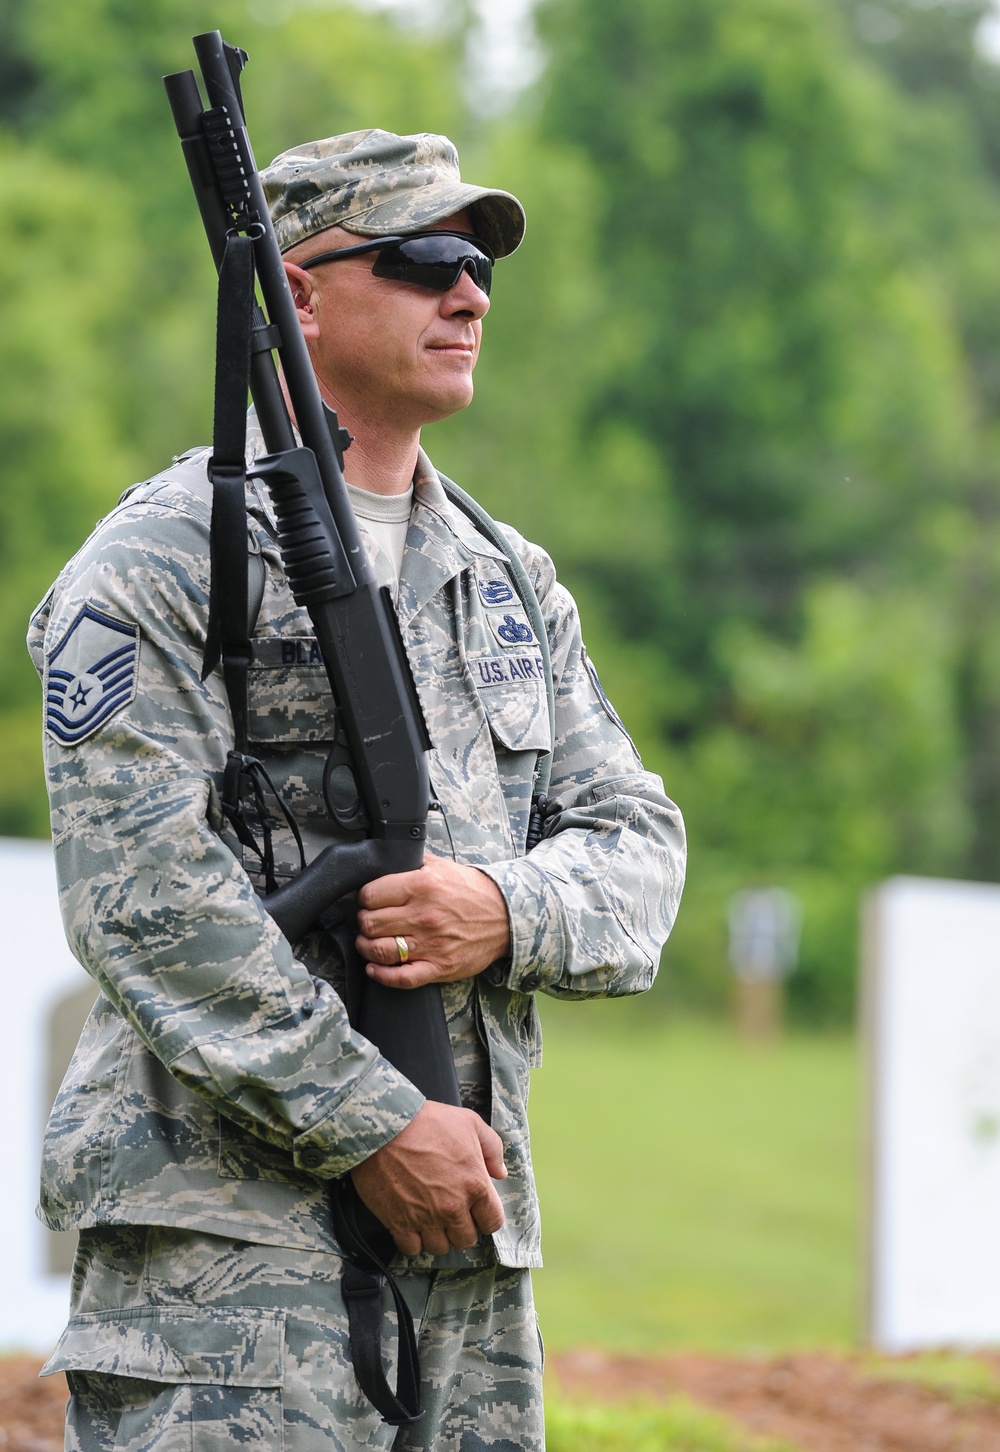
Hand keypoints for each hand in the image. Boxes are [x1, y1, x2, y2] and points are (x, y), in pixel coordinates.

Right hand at [350, 1100, 506, 1255]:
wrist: (383, 1127)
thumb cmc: (426, 1122)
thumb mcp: (469, 1122)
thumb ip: (492, 1148)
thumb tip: (500, 1172)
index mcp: (475, 1185)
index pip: (493, 1221)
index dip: (486, 1216)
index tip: (477, 1210)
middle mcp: (453, 1207)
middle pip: (467, 1239)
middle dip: (462, 1228)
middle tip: (452, 1212)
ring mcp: (426, 1218)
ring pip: (440, 1248)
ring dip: (438, 1236)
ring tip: (432, 1218)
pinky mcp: (399, 1223)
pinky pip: (412, 1249)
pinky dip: (413, 1241)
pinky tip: (412, 1224)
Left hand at [356, 856, 509, 988]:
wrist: (505, 915)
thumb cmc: (471, 891)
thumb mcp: (440, 865)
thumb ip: (410, 864)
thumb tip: (381, 864)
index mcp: (421, 886)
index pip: (370, 895)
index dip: (363, 898)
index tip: (367, 901)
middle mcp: (423, 916)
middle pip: (369, 923)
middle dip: (363, 922)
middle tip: (369, 920)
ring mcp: (430, 944)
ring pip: (378, 950)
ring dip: (366, 947)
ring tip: (369, 941)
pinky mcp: (439, 966)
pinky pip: (400, 978)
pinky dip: (381, 975)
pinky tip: (375, 967)